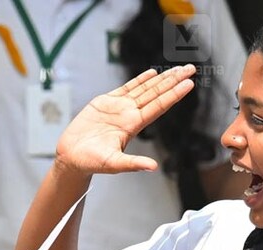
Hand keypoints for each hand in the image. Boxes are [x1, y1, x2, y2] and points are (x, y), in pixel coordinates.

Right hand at [54, 64, 195, 175]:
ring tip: (178, 69)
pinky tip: (152, 73)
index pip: (158, 107)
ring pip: (145, 89)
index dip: (174, 95)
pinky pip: (126, 88)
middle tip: (191, 69)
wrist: (71, 156)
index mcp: (133, 126)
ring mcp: (118, 108)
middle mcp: (129, 115)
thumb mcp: (113, 163)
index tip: (189, 84)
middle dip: (174, 81)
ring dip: (162, 78)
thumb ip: (133, 163)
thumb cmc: (91, 162)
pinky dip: (139, 80)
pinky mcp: (105, 103)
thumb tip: (153, 167)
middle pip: (156, 94)